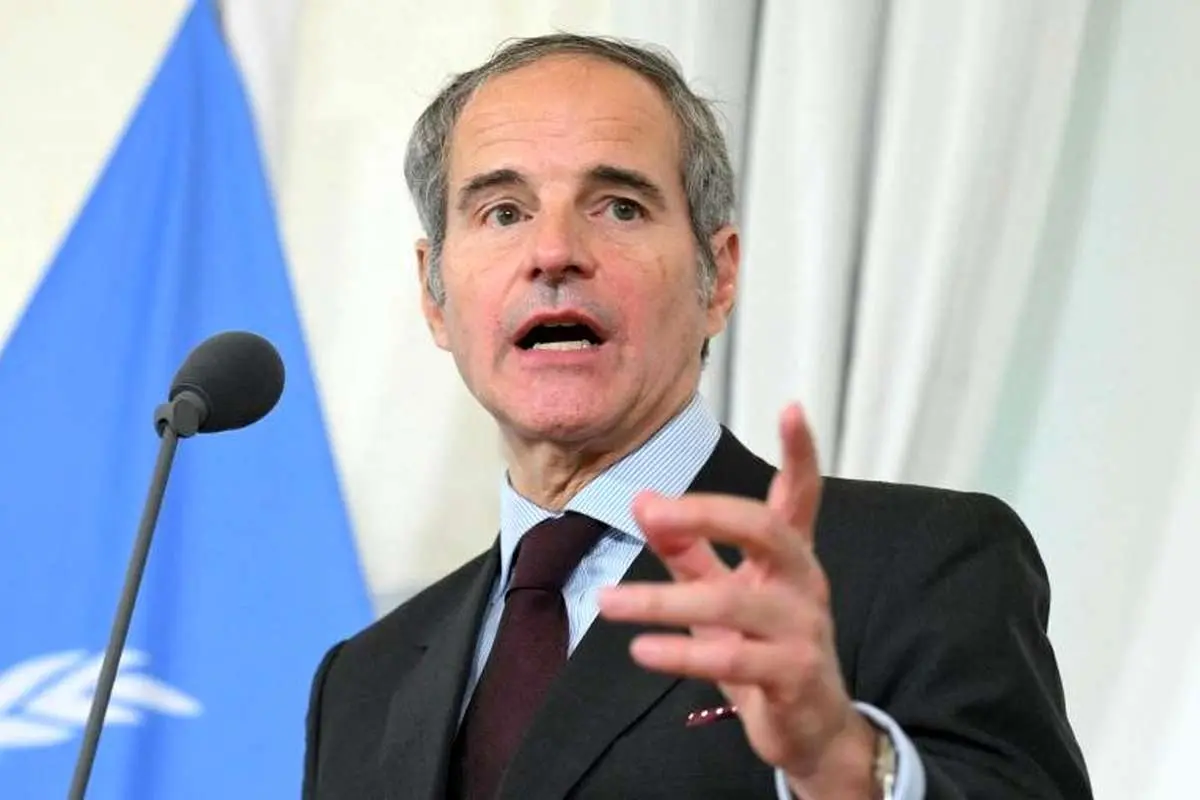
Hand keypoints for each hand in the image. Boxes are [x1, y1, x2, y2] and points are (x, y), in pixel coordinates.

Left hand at [598, 404, 877, 795]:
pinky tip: (642, 650)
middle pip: (764, 530)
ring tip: (607, 604)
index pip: (800, 496)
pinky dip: (682, 653)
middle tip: (653, 511)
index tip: (792, 408)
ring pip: (732, 601)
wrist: (811, 730)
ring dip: (661, 602)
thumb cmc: (764, 651)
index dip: (800, 454)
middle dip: (708, 513)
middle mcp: (803, 584)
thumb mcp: (723, 596)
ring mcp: (803, 629)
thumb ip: (688, 550)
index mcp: (790, 557)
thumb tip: (642, 499)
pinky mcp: (793, 676)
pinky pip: (733, 658)